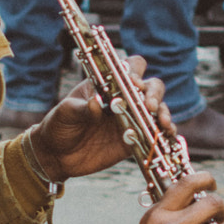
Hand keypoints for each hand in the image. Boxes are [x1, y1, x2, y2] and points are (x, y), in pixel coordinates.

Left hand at [27, 56, 168, 180]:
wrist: (57, 155)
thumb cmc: (59, 125)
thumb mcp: (65, 112)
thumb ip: (82, 107)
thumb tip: (96, 102)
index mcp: (107, 84)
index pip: (129, 68)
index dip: (135, 73)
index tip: (133, 84)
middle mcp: (124, 98)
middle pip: (151, 86)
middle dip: (154, 93)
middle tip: (149, 106)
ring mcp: (132, 118)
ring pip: (158, 109)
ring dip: (164, 113)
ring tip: (162, 123)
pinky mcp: (135, 139)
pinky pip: (156, 134)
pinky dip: (165, 134)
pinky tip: (166, 136)